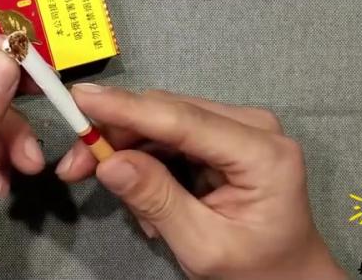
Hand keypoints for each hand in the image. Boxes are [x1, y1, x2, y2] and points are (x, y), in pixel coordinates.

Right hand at [56, 85, 345, 279]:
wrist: (289, 276)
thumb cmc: (255, 269)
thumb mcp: (203, 246)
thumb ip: (157, 200)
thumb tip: (108, 162)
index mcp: (262, 153)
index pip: (181, 120)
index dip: (126, 108)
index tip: (79, 99)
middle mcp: (252, 126)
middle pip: (165, 113)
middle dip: (114, 136)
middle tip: (72, 168)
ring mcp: (238, 127)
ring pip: (160, 121)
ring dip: (127, 153)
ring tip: (129, 206)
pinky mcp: (222, 135)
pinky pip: (169, 136)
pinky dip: (146, 162)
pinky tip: (146, 199)